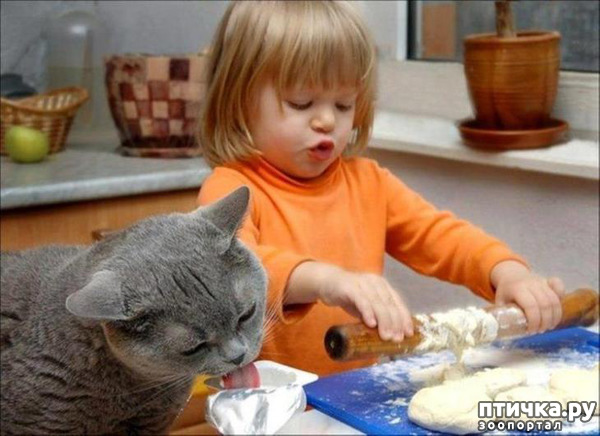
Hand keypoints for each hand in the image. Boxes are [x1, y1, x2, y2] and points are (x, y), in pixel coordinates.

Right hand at [294, 263, 413, 341]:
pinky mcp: (350, 287)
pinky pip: (361, 300)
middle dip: (395, 323)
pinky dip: (367, 312)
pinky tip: (370, 323)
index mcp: (383, 286)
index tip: (408, 334)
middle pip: (389, 304)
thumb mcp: (366, 306)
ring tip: (386, 336)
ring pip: (377, 303)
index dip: (404, 318)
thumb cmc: (350, 296)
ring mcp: (363, 283)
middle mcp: (376, 282)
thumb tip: (388, 337)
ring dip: (383, 321)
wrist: (327, 282)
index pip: (398, 303)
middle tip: (396, 339)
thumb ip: (376, 317)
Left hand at [491, 260, 565, 333]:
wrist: (511, 275)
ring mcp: (542, 282)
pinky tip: (556, 312)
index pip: (531, 306)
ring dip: (554, 317)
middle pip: (545, 305)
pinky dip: (561, 300)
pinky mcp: (549, 281)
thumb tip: (501, 331)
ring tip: (548, 327)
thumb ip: (502, 314)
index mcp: (517, 289)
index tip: (531, 331)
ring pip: (554, 300)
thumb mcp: (500, 301)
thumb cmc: (506, 292)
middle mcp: (531, 284)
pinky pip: (559, 288)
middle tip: (540, 331)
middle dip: (545, 322)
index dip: (534, 321)